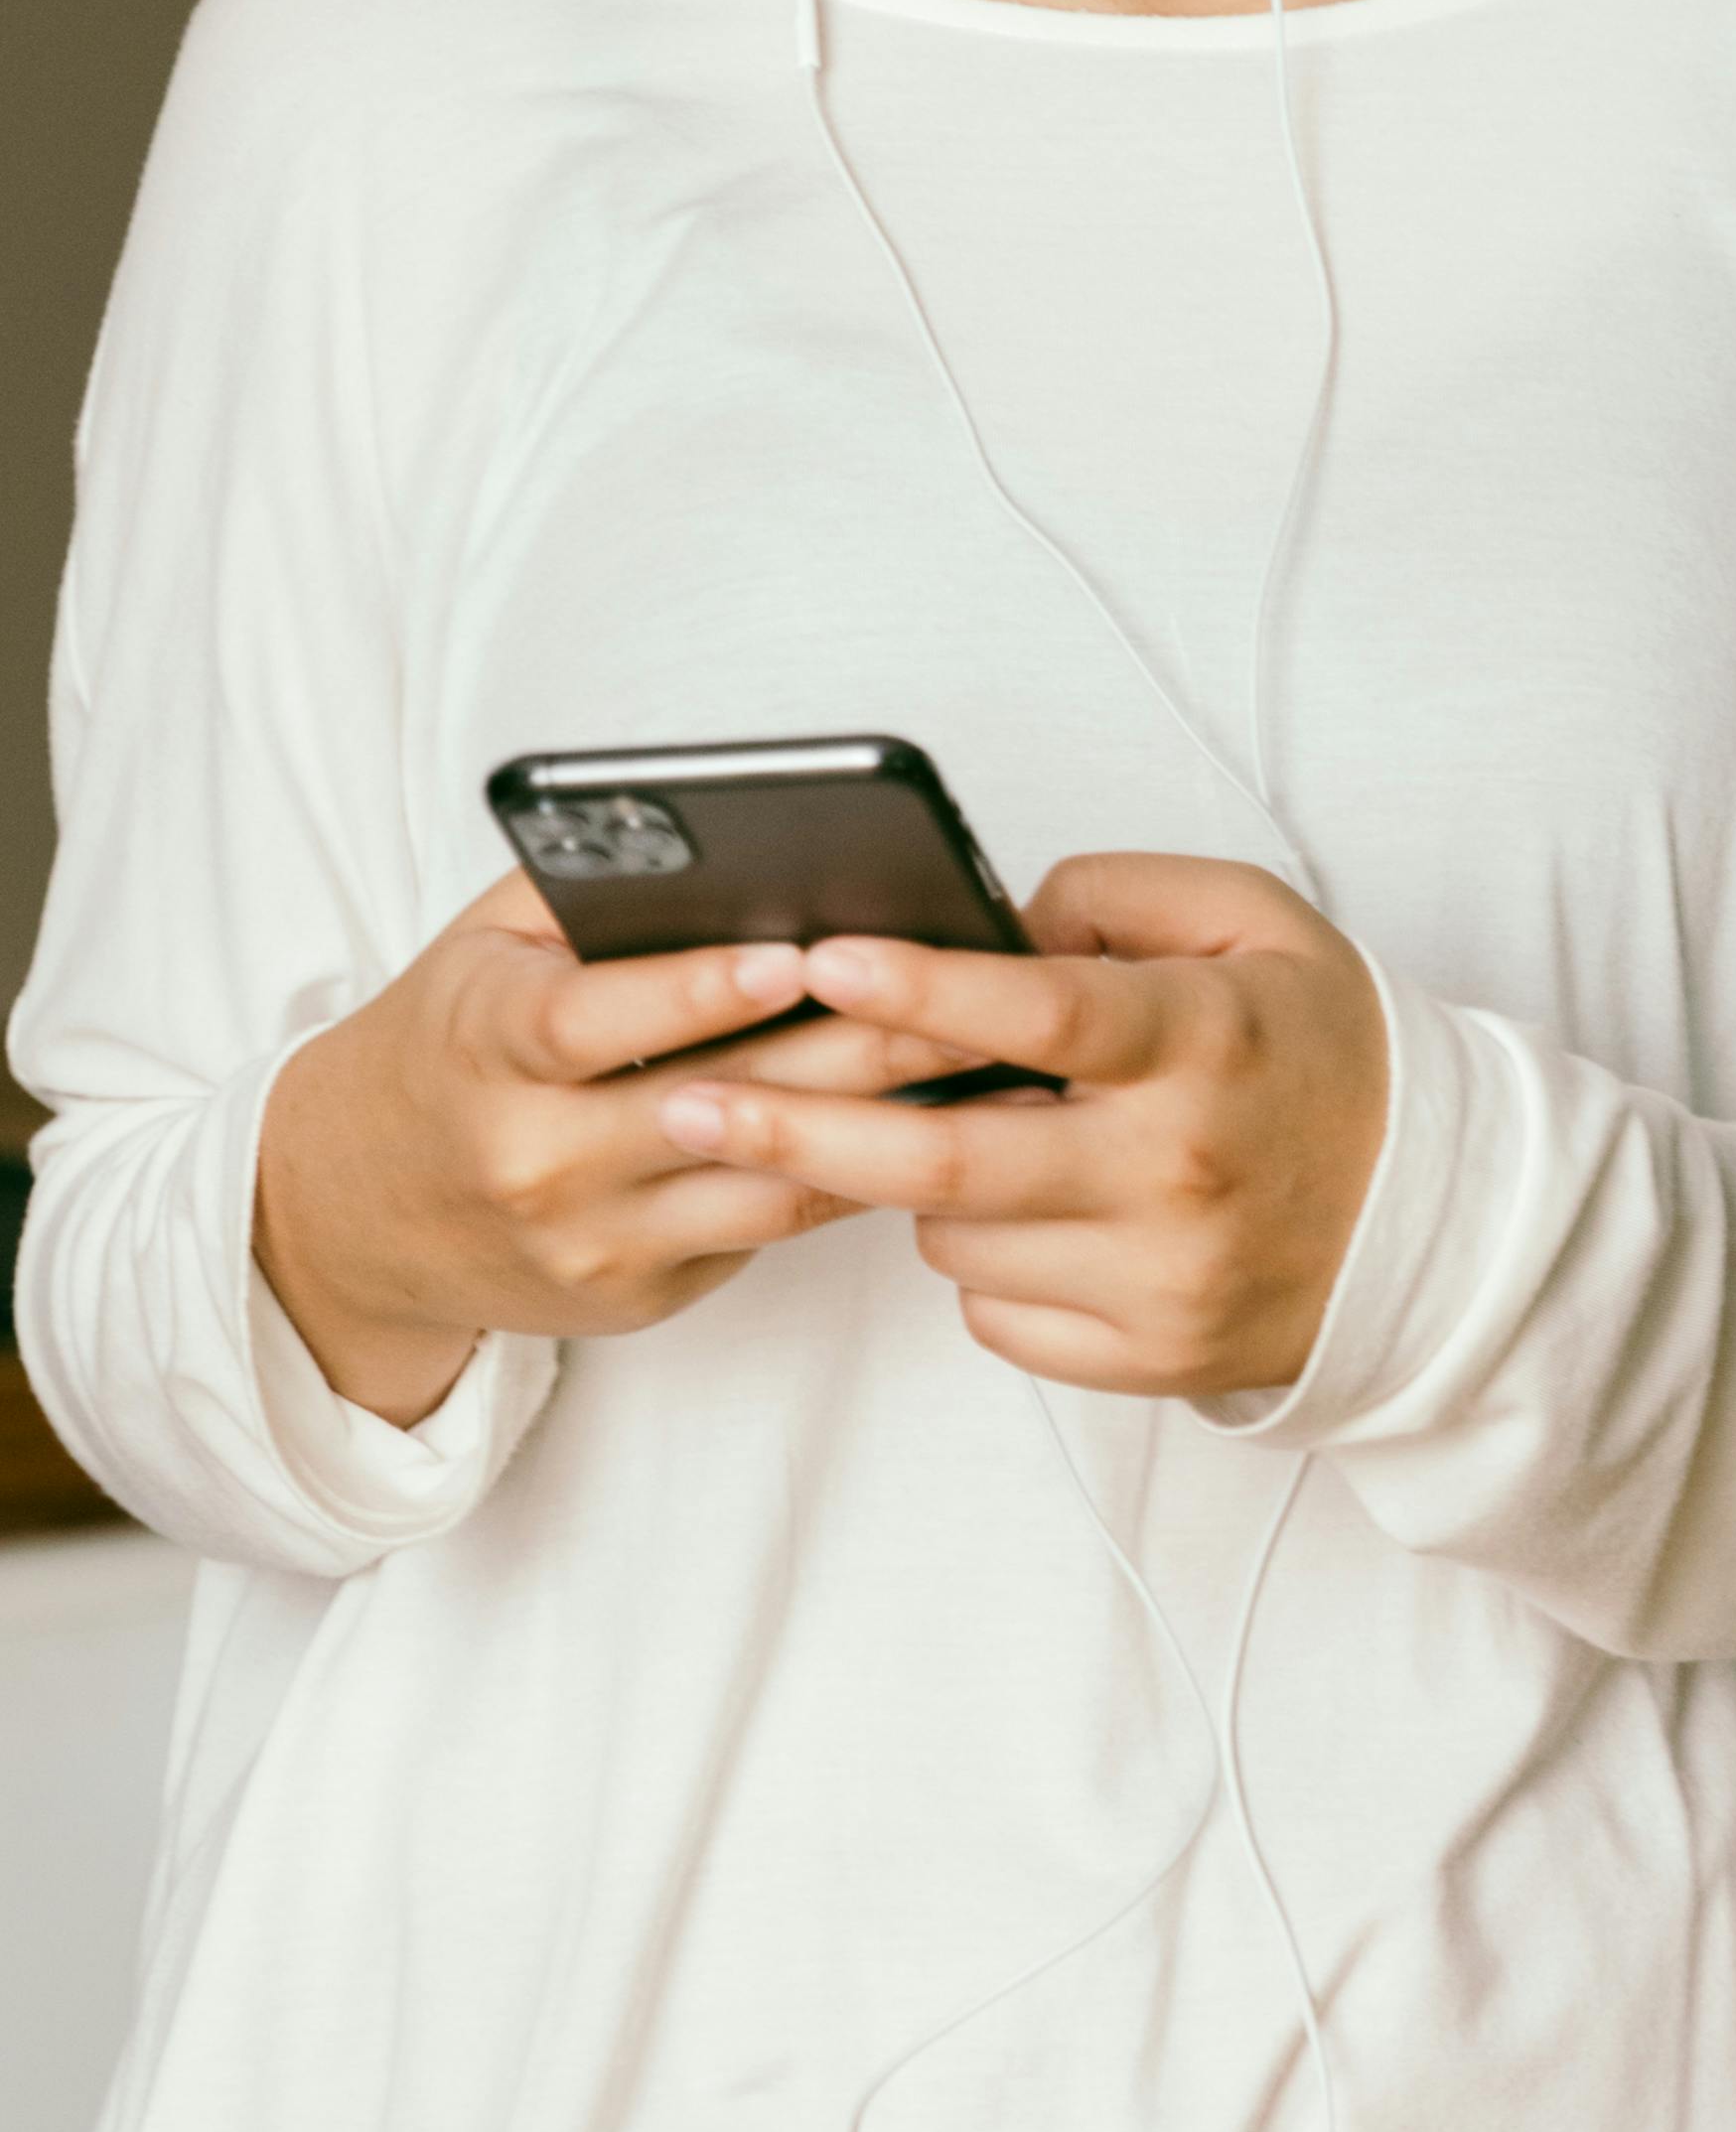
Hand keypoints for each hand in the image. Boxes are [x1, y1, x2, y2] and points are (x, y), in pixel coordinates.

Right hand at [254, 872, 959, 1428]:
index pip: (594, 1021)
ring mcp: (588, 1240)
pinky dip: (854, 1175)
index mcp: (484, 1050)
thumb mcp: (480, 949)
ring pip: (765, 1180)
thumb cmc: (449, 1045)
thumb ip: (585, 892)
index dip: (699, 990)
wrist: (350, 1214)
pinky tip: (937, 1129)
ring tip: (989, 1063)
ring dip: (887, 1126)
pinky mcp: (634, 1295)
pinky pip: (767, 1228)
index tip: (797, 952)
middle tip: (969, 996)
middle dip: (855, 1048)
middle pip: (718, 1102)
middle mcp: (534, 1158)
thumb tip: (718, 837)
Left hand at [645, 851, 1390, 1401]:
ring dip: (916, 1188)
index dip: (920, 987)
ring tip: (955, 1140)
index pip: (1042, 1013)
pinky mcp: (1147, 1359)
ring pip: (955, 1240)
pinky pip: (997, 1318)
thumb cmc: (1319, 1051)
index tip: (819, 960)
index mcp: (1202, 1043)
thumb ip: (1118, 896)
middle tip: (680, 1103)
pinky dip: (984, 1267)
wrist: (1431, 1222)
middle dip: (792, 1129)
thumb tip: (989, 918)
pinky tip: (1029, 1220)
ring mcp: (1159, 1279)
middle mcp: (1175, 1170)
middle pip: (945, 1161)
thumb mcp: (1257, 924)